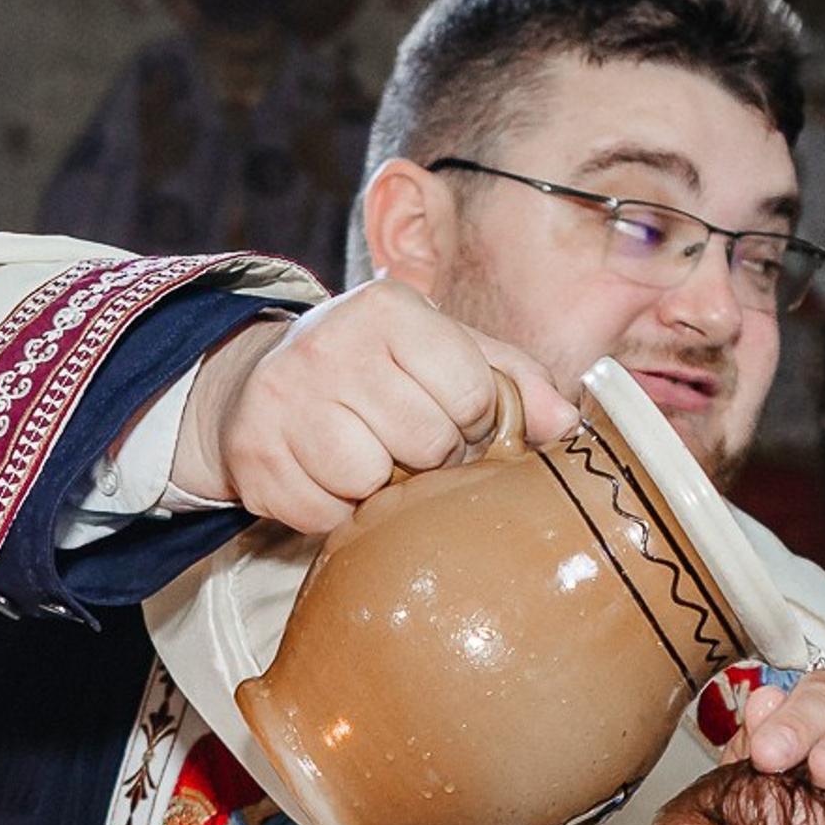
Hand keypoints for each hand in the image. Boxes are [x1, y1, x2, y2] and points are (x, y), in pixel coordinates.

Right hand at [172, 282, 577, 532]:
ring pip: (373, 482)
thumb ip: (515, 381)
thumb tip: (568, 424)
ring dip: (381, 488)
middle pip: (427, 444)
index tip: (451, 414)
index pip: (472, 394)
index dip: (473, 420)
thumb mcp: (446, 352)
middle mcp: (329, 344)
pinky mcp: (255, 456)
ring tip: (367, 457)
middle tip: (406, 441)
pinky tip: (328, 477)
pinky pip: (326, 516)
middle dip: (429, 457)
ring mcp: (284, 399)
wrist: (260, 384)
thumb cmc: (377, 372)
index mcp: (389, 309)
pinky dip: (336, 512)